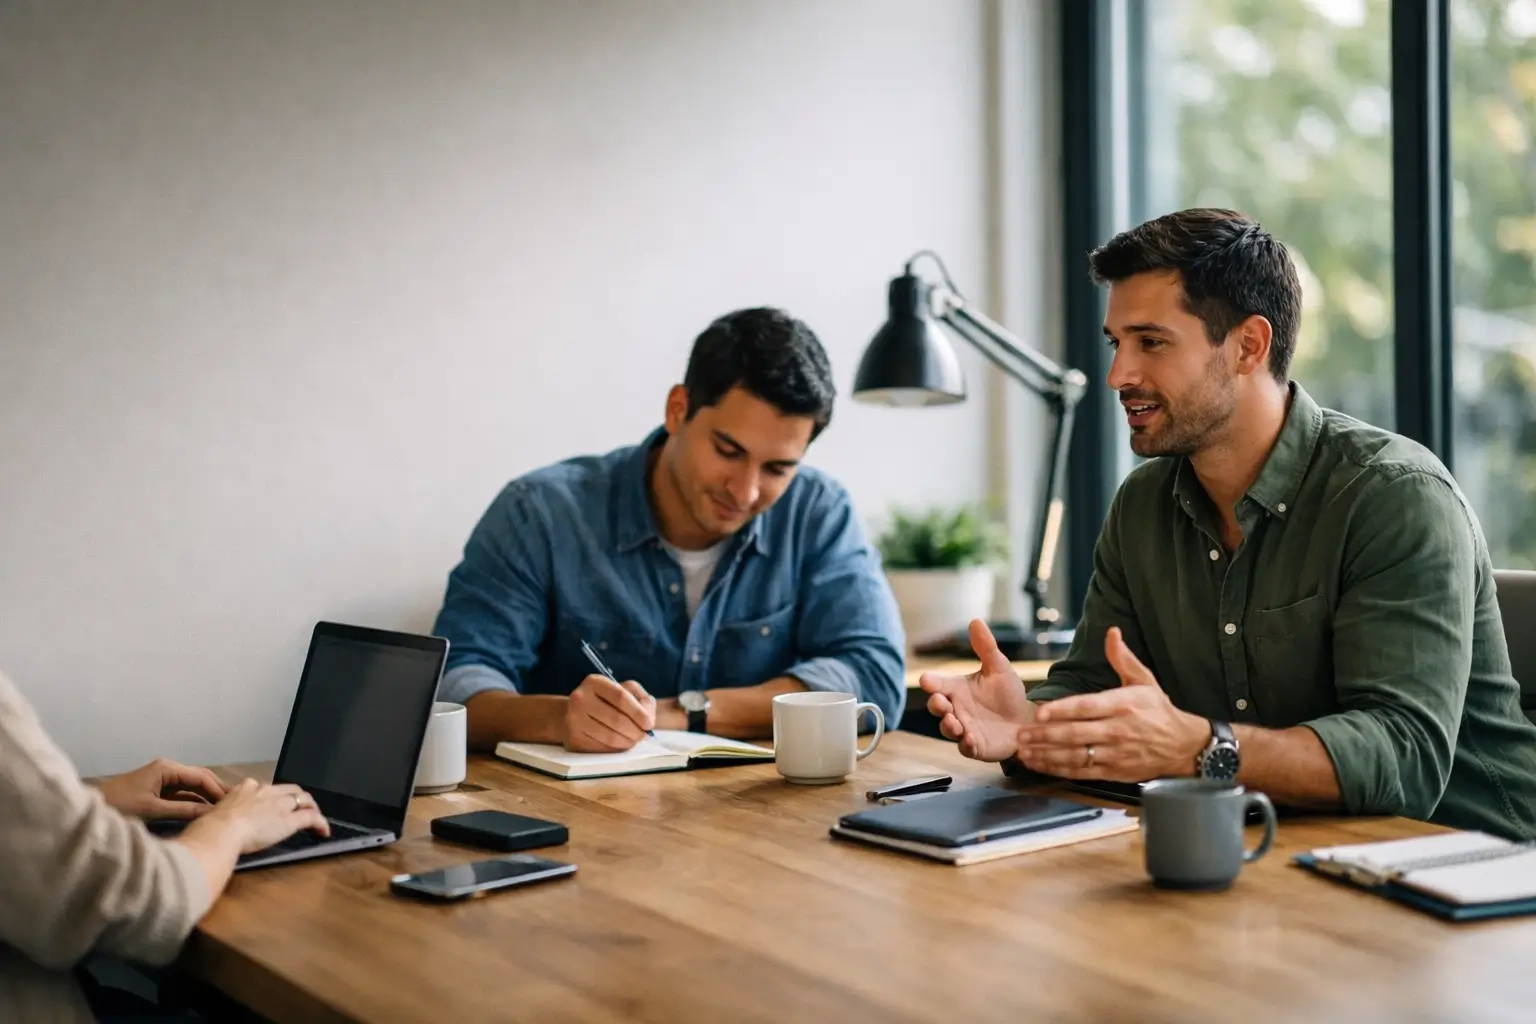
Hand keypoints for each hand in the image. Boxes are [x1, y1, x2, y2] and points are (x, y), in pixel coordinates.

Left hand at [96, 757, 228, 819]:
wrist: (88, 811)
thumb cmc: (118, 806)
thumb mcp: (153, 810)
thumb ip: (183, 810)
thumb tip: (210, 813)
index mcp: (166, 768)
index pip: (200, 777)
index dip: (217, 790)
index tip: (232, 803)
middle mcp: (167, 770)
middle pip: (199, 778)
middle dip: (216, 790)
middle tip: (235, 805)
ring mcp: (162, 780)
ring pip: (192, 787)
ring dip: (206, 797)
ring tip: (223, 810)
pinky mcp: (157, 792)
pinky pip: (182, 795)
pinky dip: (194, 802)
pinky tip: (204, 812)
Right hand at [182, 777, 330, 854]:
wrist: (222, 830)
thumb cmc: (212, 827)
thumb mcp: (216, 812)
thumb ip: (223, 813)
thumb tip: (217, 823)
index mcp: (246, 787)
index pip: (267, 788)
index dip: (274, 797)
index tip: (274, 806)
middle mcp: (266, 790)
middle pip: (289, 790)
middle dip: (297, 798)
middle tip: (301, 808)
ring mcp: (280, 804)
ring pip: (303, 799)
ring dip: (311, 808)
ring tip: (315, 818)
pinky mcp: (290, 819)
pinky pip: (311, 818)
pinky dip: (320, 823)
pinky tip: (323, 832)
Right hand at [565, 674, 656, 751]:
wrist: (576, 714)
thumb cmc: (608, 701)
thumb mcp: (627, 691)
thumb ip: (643, 700)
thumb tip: (648, 719)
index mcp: (595, 682)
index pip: (620, 697)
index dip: (638, 712)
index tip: (649, 724)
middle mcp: (580, 699)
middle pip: (616, 719)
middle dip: (635, 731)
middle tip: (643, 735)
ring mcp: (574, 720)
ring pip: (609, 737)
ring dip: (627, 742)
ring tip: (633, 739)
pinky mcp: (573, 739)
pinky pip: (601, 748)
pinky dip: (616, 749)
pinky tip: (619, 743)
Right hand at [919, 619, 1035, 761]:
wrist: (1027, 720)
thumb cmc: (1008, 693)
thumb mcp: (999, 668)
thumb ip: (986, 648)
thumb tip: (975, 621)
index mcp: (958, 689)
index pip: (938, 684)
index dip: (931, 682)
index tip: (927, 680)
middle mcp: (957, 709)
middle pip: (937, 708)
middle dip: (936, 705)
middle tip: (942, 702)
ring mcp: (964, 729)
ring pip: (948, 729)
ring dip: (948, 726)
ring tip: (955, 723)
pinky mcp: (976, 747)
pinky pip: (965, 748)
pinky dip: (966, 745)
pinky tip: (971, 740)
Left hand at [1015, 626, 1207, 780]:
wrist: (1183, 745)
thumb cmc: (1158, 710)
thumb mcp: (1144, 680)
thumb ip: (1123, 658)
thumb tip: (1111, 632)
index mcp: (1122, 705)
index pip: (1087, 707)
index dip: (1062, 710)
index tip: (1041, 712)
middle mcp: (1117, 730)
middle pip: (1076, 734)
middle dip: (1046, 735)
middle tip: (1022, 734)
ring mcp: (1115, 753)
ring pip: (1076, 756)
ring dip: (1048, 755)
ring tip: (1025, 752)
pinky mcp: (1113, 771)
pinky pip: (1082, 772)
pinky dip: (1060, 770)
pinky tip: (1041, 765)